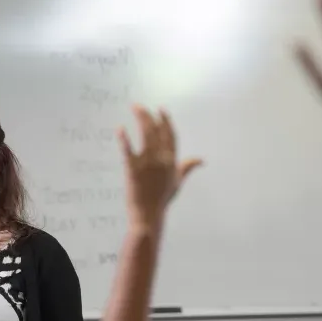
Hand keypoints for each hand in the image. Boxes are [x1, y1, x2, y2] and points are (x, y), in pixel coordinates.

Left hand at [116, 105, 203, 229]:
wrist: (149, 214)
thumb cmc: (163, 198)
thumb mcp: (178, 181)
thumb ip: (187, 167)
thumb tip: (201, 160)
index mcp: (172, 161)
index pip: (171, 135)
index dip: (166, 121)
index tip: (160, 109)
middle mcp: (162, 159)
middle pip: (157, 131)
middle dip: (149, 115)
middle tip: (139, 106)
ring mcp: (148, 164)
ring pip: (146, 135)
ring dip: (141, 119)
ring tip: (134, 108)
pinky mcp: (133, 170)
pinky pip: (128, 150)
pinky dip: (124, 139)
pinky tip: (120, 128)